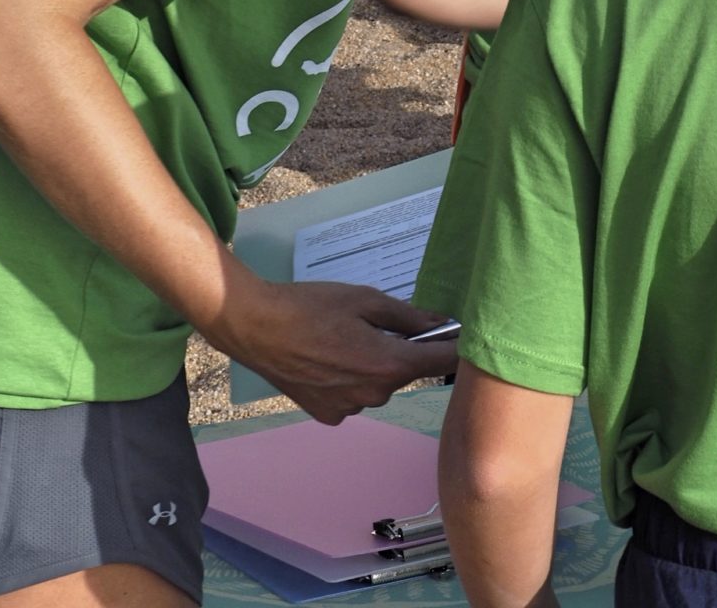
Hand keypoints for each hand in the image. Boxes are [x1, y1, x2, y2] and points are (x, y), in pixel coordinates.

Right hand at [209, 278, 458, 423]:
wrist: (258, 328)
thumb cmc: (312, 306)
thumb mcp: (366, 300)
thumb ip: (410, 317)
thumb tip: (443, 323)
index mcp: (389, 365)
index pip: (443, 362)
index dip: (455, 345)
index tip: (459, 333)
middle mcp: (375, 396)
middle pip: (408, 373)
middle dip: (405, 351)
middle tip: (381, 324)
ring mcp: (350, 410)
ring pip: (381, 386)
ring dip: (376, 366)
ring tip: (346, 339)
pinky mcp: (329, 416)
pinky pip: (355, 397)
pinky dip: (352, 380)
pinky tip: (330, 359)